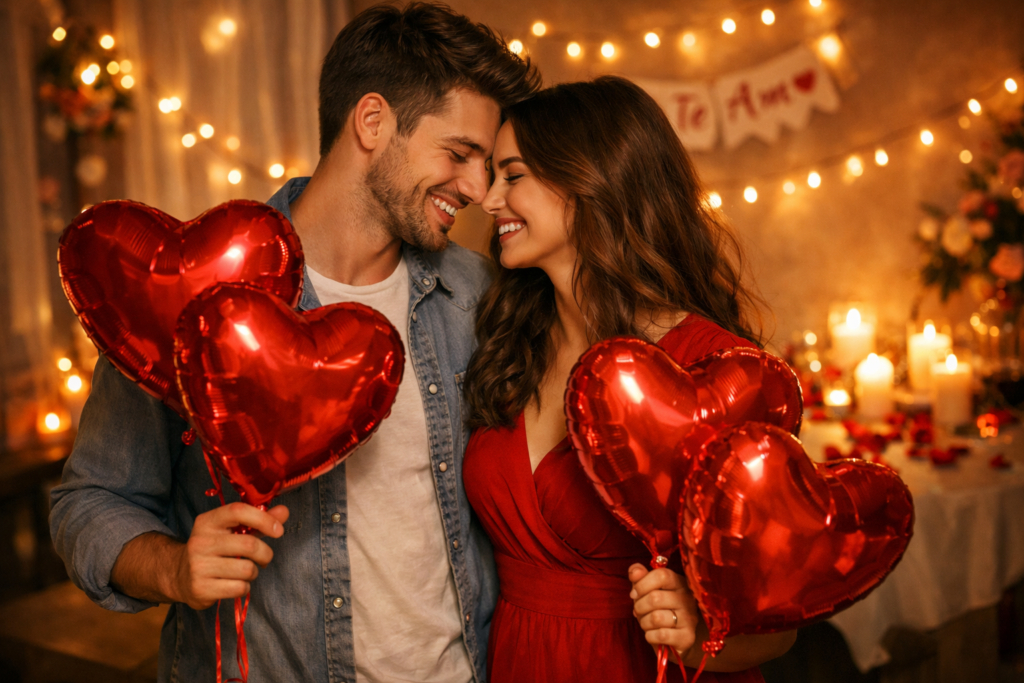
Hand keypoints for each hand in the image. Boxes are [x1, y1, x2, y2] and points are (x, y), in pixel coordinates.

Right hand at [171, 503, 288, 609]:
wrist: (179, 575)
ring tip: (245, 571)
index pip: (238, 511)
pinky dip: (245, 587)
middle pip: (249, 545)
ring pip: (247, 569)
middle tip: (264, 558)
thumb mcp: (232, 530)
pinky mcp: (200, 588)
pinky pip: (239, 588)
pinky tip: (235, 583)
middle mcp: (200, 541)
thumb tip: (283, 511)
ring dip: (254, 572)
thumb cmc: (215, 549)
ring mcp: (198, 566)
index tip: (278, 530)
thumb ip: (258, 521)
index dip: (263, 519)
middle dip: (265, 553)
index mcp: (208, 521)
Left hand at [629, 563, 699, 659]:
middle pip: (655, 598)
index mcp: (679, 583)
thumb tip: (634, 570)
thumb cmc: (658, 609)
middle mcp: (687, 599)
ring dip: (644, 622)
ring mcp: (689, 619)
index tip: (634, 594)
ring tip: (646, 623)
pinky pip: (661, 635)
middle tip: (638, 611)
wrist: (674, 638)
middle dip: (639, 606)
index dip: (642, 584)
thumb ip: (640, 578)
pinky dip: (650, 636)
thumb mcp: (648, 591)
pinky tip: (652, 634)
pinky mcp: (688, 637)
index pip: (662, 575)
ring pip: (656, 618)